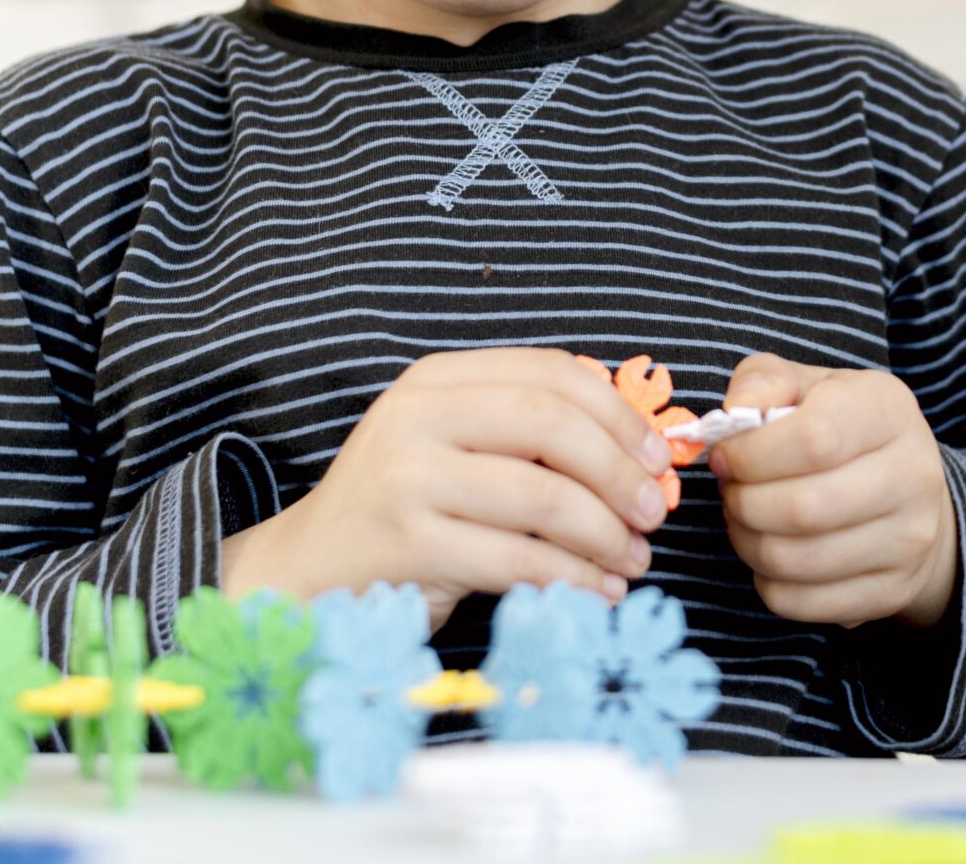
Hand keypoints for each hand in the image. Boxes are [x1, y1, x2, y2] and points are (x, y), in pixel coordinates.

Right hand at [219, 348, 674, 632]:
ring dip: (605, 535)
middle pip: (552, 426)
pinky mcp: (409, 545)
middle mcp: (418, 416)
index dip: (618, 414)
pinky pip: (517, 559)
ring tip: (633, 560)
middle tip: (653, 513)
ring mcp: (408, 479)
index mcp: (438, 379)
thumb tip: (642, 450)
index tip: (658, 456)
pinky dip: (573, 578)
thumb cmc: (405, 510)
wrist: (307, 572)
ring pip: (542, 497)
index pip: (550, 373)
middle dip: (619, 472)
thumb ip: (529, 435)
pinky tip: (597, 592)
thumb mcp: (457, 447)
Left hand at [708, 353, 957, 630]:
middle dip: (743, 502)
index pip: (812, 440)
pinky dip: (767, 581)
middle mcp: (911, 475)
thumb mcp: (810, 387)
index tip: (724, 456)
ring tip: (746, 519)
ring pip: (795, 560)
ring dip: (748, 542)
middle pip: (801, 508)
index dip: (750, 454)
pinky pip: (800, 603)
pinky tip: (771, 552)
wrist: (913, 493)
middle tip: (732, 491)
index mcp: (889, 411)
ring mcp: (908, 540)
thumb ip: (764, 382)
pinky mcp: (891, 591)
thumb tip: (731, 416)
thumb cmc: (845, 431)